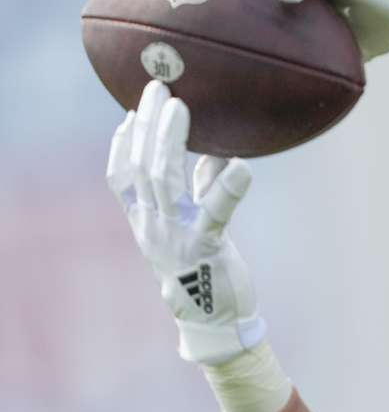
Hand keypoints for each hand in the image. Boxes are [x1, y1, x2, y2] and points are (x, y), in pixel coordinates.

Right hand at [107, 80, 266, 365]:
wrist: (215, 323)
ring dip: (171, 140)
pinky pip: (215, 212)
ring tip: (179, 108)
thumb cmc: (207, 271)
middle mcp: (154, 226)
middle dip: (148, 125)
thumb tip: (218, 154)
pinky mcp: (206, 247)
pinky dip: (226, 187)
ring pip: (163, 179)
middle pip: (141, 166)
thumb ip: (202, 191)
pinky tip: (243, 165)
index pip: (123, 177)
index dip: (124, 144)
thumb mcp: (197, 228)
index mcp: (147, 222)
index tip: (131, 112)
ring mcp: (176, 236)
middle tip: (157, 88)